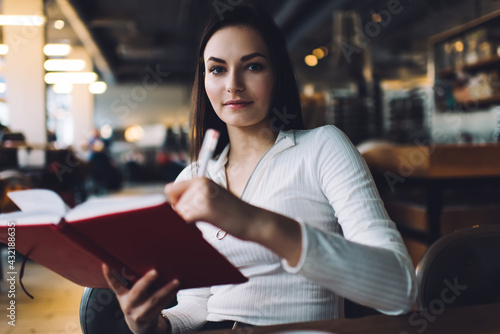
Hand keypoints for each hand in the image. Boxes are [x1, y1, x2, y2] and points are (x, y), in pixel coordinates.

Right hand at [102, 263, 178, 333]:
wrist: (140, 325)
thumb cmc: (137, 302)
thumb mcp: (130, 295)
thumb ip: (133, 282)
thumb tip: (146, 261)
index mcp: (122, 297)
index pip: (115, 284)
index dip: (109, 275)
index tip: (105, 264)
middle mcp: (129, 305)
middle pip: (137, 292)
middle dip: (146, 281)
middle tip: (155, 271)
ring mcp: (139, 312)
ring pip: (154, 300)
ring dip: (166, 290)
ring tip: (176, 281)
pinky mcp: (150, 317)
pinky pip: (161, 306)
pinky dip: (169, 296)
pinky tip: (176, 289)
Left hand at [166, 177, 301, 265]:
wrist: (254, 221)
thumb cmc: (233, 213)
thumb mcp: (212, 197)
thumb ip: (194, 197)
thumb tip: (169, 209)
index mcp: (201, 179)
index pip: (171, 189)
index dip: (175, 204)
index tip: (186, 213)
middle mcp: (200, 184)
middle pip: (172, 204)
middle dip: (181, 216)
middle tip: (198, 222)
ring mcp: (202, 196)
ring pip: (178, 214)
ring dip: (186, 224)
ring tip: (204, 224)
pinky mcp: (204, 209)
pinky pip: (184, 221)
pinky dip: (189, 229)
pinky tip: (202, 229)